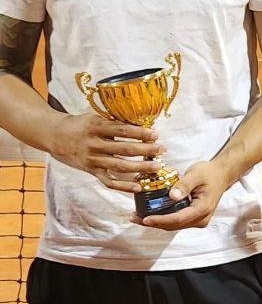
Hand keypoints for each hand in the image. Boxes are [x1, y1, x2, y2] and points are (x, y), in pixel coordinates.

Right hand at [48, 113, 164, 192]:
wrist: (55, 136)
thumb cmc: (80, 124)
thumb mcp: (96, 117)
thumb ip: (114, 120)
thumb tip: (141, 120)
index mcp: (97, 127)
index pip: (122, 130)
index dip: (140, 132)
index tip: (156, 134)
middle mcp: (95, 144)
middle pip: (124, 149)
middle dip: (146, 150)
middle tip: (162, 149)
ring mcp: (92, 160)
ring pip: (119, 166)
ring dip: (140, 167)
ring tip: (156, 166)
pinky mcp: (90, 171)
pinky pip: (108, 181)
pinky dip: (124, 186)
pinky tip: (139, 186)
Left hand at [131, 160, 229, 230]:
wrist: (221, 175)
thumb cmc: (209, 173)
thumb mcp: (196, 174)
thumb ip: (184, 185)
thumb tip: (171, 196)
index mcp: (202, 209)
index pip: (178, 219)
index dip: (160, 220)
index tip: (144, 219)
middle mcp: (201, 219)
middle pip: (174, 225)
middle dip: (154, 223)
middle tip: (134, 217)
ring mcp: (198, 220)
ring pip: (174, 225)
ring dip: (157, 222)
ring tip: (138, 217)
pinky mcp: (194, 218)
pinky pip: (176, 222)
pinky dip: (163, 219)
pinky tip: (151, 214)